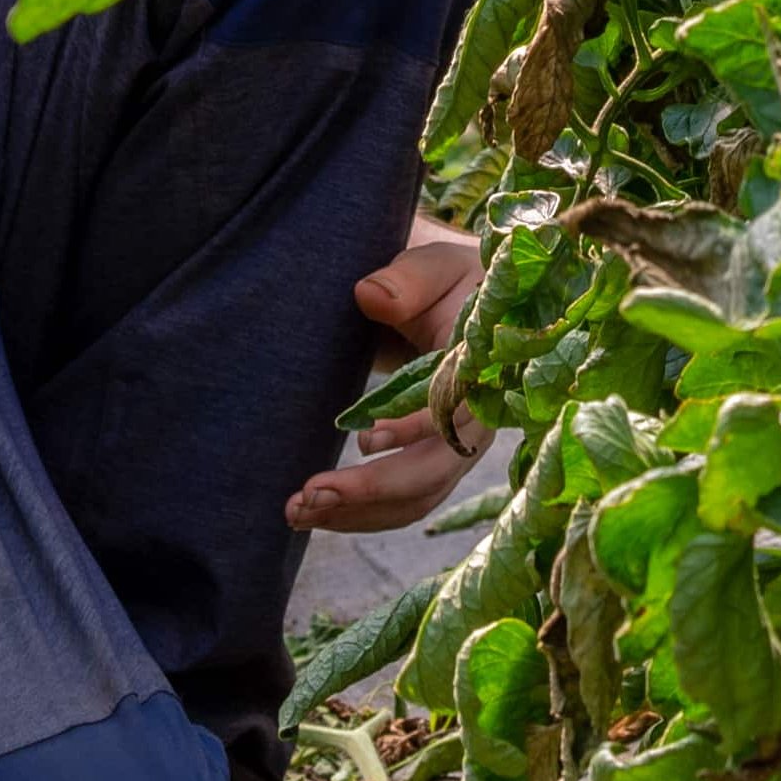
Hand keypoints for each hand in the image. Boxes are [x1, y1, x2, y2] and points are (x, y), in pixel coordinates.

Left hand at [280, 217, 494, 532]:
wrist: (457, 304)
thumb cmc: (446, 281)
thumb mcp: (432, 266)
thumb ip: (407, 278)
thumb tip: (369, 295)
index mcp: (482, 371)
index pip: (455, 411)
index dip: (414, 429)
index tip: (364, 439)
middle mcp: (476, 420)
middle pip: (433, 471)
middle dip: (373, 489)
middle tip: (312, 493)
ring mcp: (457, 449)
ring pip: (416, 498)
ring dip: (359, 513)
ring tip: (299, 512)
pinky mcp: (435, 463)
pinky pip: (405, 502)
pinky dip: (362, 514)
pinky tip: (318, 514)